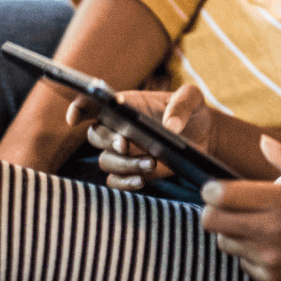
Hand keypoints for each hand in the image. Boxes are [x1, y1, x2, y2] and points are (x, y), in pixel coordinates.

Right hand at [68, 83, 216, 190]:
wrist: (205, 136)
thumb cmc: (193, 111)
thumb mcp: (194, 98)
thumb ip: (182, 104)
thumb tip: (169, 126)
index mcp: (127, 104)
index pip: (93, 105)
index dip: (79, 109)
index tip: (75, 118)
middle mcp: (119, 128)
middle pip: (95, 135)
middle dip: (107, 140)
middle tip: (126, 145)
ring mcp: (125, 152)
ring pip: (106, 161)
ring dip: (124, 164)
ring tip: (151, 162)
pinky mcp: (133, 172)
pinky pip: (116, 181)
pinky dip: (124, 183)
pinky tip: (141, 181)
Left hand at [200, 137, 280, 280]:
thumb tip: (263, 141)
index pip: (220, 195)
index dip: (212, 189)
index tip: (219, 188)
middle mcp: (272, 233)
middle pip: (212, 222)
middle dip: (214, 211)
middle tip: (229, 206)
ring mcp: (271, 262)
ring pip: (225, 245)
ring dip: (232, 234)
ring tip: (254, 226)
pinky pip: (245, 266)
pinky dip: (250, 256)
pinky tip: (272, 247)